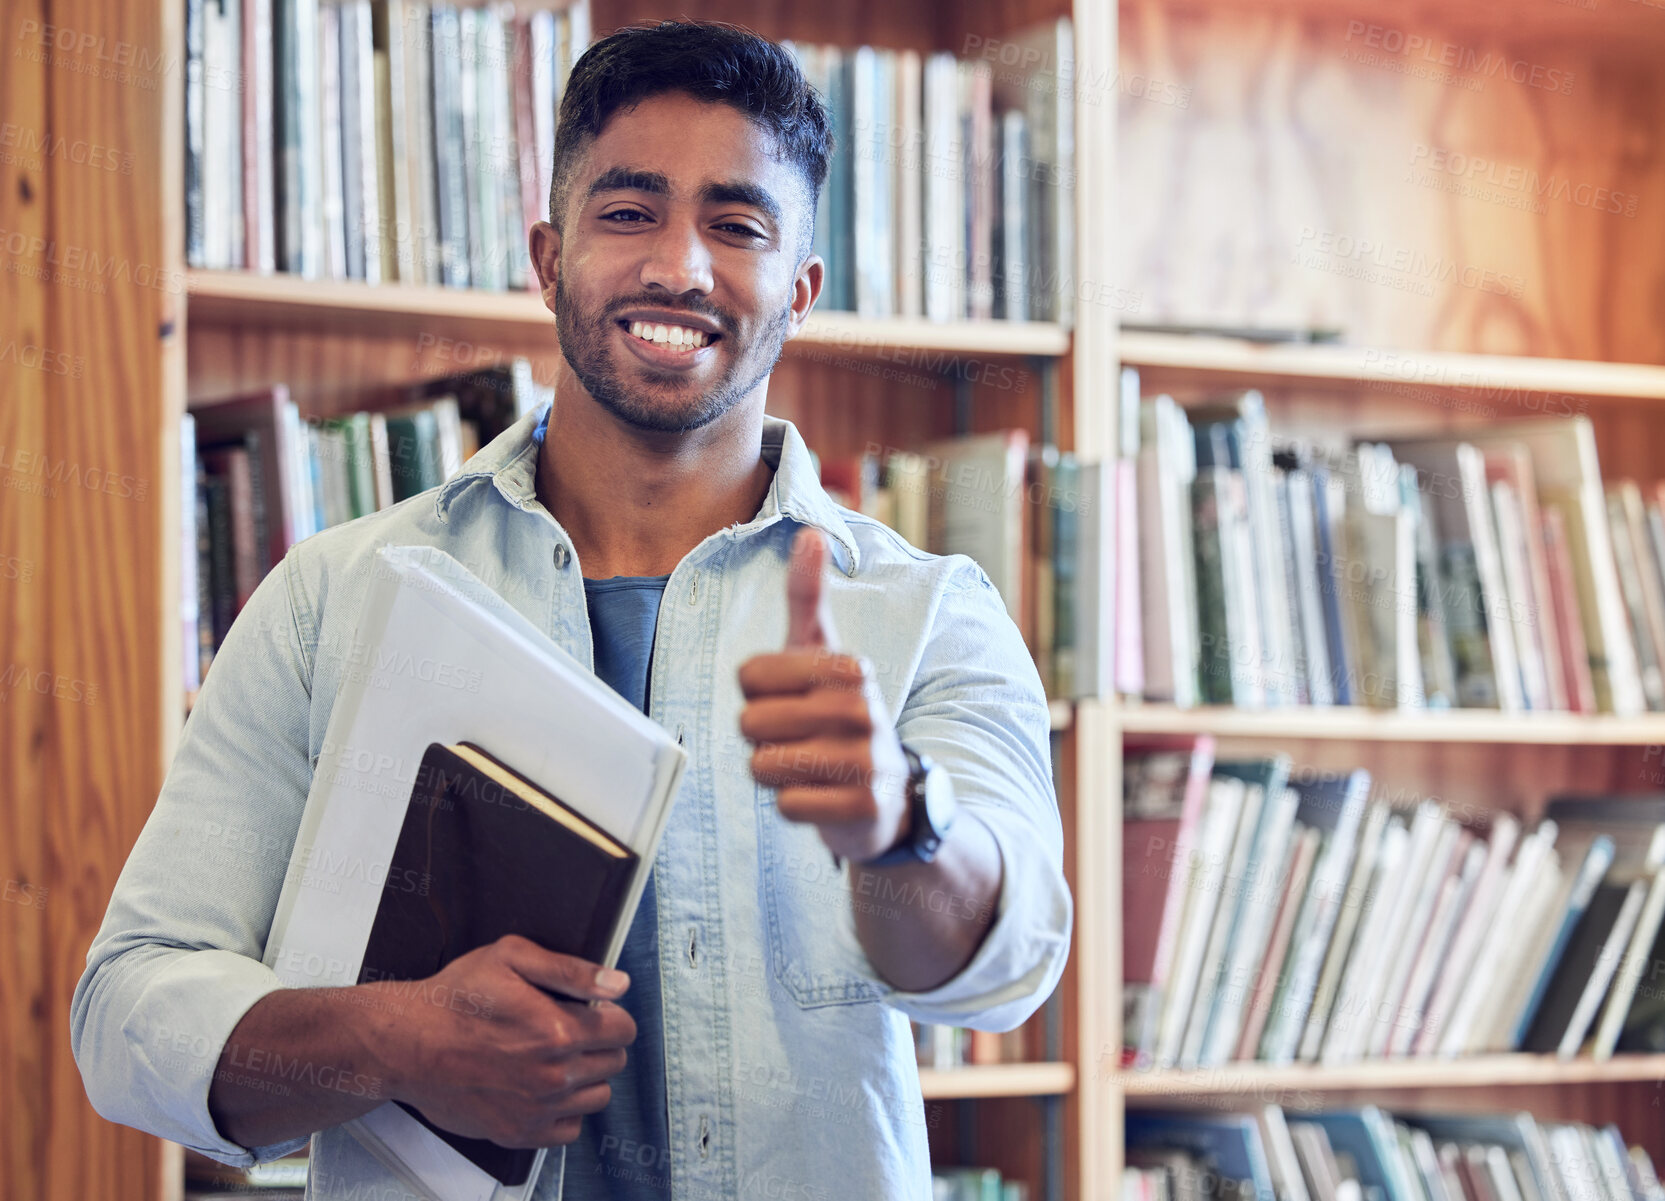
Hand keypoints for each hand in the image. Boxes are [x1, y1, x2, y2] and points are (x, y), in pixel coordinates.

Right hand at [372, 935, 635, 1148]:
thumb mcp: (511, 958)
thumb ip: (572, 970)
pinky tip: (542, 1087)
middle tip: (568, 1031)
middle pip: (615, 1062)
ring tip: (554, 1058)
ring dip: (585, 1077)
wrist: (407, 1044)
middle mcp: (552, 1076)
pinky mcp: (518, 1133)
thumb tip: (617, 983)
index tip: (590, 1011)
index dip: (610, 1015)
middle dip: (599, 1043)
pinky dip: (563, 1110)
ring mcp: (536, 1109)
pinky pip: (569, 1129)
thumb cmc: (454, 998)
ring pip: (597, 1096)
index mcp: (557, 1031)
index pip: (624, 1029)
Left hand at [738, 529, 911, 862]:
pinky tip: (823, 796)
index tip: (790, 699)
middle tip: (799, 739)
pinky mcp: (864, 808)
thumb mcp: (823, 654)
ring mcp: (868, 761)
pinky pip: (787, 806)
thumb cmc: (839, 714)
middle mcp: (864, 710)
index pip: (749, 674)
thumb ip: (809, 597)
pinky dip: (795, 805)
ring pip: (763, 766)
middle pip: (750, 722)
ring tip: (809, 766)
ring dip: (775, 773)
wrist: (889, 795)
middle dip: (762, 737)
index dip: (756, 694)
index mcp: (850, 667)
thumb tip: (812, 533)